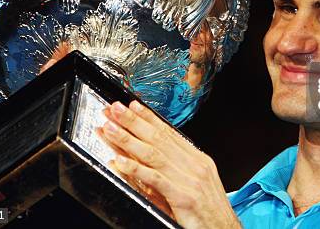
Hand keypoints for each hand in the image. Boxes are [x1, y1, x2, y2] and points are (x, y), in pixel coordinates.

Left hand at [97, 100, 240, 228]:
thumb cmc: (209, 213)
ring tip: (110, 129)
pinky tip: (120, 161)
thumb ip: (170, 172)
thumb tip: (144, 163)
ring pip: (154, 154)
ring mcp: (190, 180)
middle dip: (133, 122)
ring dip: (128, 139)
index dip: (148, 118)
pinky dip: (136, 168)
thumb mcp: (191, 186)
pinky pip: (155, 179)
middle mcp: (195, 165)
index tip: (132, 106)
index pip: (169, 133)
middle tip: (114, 110)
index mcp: (198, 160)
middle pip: (159, 138)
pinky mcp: (183, 197)